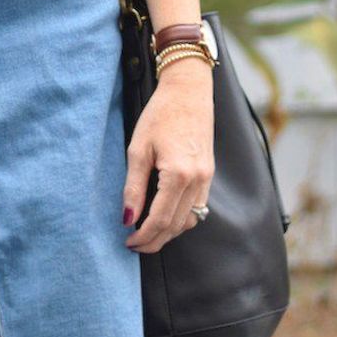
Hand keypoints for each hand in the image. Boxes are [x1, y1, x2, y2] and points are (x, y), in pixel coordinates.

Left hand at [122, 59, 214, 253]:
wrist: (188, 92)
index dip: (143, 236)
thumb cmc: (159, 115)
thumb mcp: (138, 148)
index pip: (160, 220)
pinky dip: (180, 219)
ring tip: (147, 234)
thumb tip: (127, 218)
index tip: (128, 242)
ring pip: (190, 221)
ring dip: (168, 233)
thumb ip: (133, 186)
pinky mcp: (209, 175)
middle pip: (176, 226)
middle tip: (134, 245)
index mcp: (179, 175)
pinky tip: (164, 217)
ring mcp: (207, 179)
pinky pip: (197, 208)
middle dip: (155, 241)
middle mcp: (198, 181)